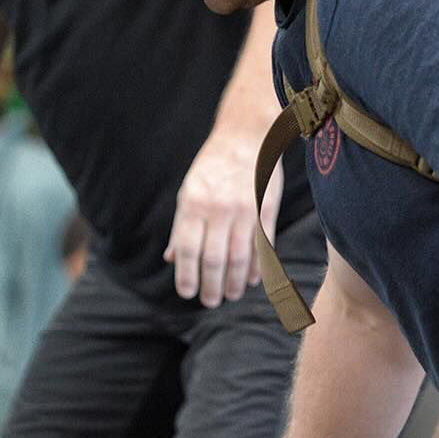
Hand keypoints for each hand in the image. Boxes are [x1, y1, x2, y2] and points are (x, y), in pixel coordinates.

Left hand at [166, 128, 281, 306]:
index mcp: (193, 204)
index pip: (188, 250)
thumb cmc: (212, 167)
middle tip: (210, 301)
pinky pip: (262, 245)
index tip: (188, 293)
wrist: (244, 137)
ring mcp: (245, 209)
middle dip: (211, 286)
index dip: (187, 276)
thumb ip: (181, 226)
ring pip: (240, 257)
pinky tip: (253, 280)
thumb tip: (172, 259)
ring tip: (231, 294)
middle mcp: (218, 208)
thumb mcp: (188, 191)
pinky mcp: (266, 208)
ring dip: (235, 282)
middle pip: (214, 259)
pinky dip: (258, 267)